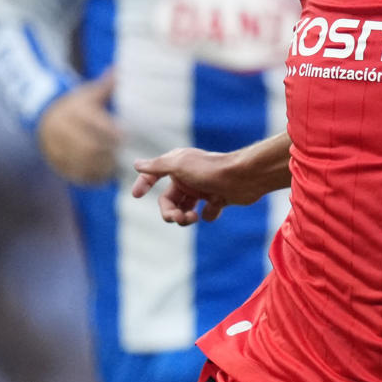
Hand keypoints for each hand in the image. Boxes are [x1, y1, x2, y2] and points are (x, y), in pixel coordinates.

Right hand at [36, 69, 119, 184]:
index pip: (94, 123)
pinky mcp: (54, 161)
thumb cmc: (76, 104)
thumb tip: (119, 69)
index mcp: (73, 111)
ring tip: (117, 166)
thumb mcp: (89, 92)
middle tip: (125, 155)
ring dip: (100, 166)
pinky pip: (71, 173)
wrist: (44, 116)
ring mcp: (55, 147)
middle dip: (107, 152)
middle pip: (87, 146)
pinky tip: (104, 176)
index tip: (126, 136)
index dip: (111, 132)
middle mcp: (61, 129)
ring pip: (79, 162)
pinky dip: (89, 177)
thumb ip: (106, 85)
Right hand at [132, 146, 261, 224]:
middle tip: (177, 218)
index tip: (136, 195)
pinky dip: (209, 214)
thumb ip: (157, 166)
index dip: (144, 183)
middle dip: (169, 212)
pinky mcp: (218, 199)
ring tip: (193, 217)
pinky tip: (216, 206)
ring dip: (185, 217)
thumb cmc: (211, 169)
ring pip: (185, 209)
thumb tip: (136, 164)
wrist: (245, 177)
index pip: (154, 174)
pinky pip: (207, 213)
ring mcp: (204, 188)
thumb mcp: (179, 165)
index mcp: (178, 166)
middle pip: (169, 201)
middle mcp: (189, 177)